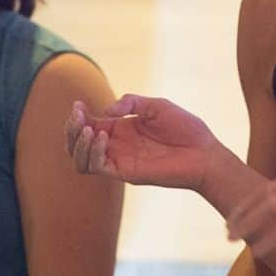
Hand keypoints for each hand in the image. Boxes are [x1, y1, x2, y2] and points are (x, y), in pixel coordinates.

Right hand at [64, 94, 220, 190]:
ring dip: (77, 143)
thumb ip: (132, 103)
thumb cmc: (185, 128)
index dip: (78, 116)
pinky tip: (102, 137)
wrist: (204, 152)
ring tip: (88, 129)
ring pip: (81, 159)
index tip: (77, 104)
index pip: (89, 124)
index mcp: (122, 129)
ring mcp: (120, 160)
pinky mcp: (126, 172)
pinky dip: (92, 152)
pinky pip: (98, 167)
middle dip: (71, 129)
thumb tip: (106, 111)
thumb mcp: (157, 106)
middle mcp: (117, 145)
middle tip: (78, 117)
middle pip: (78, 143)